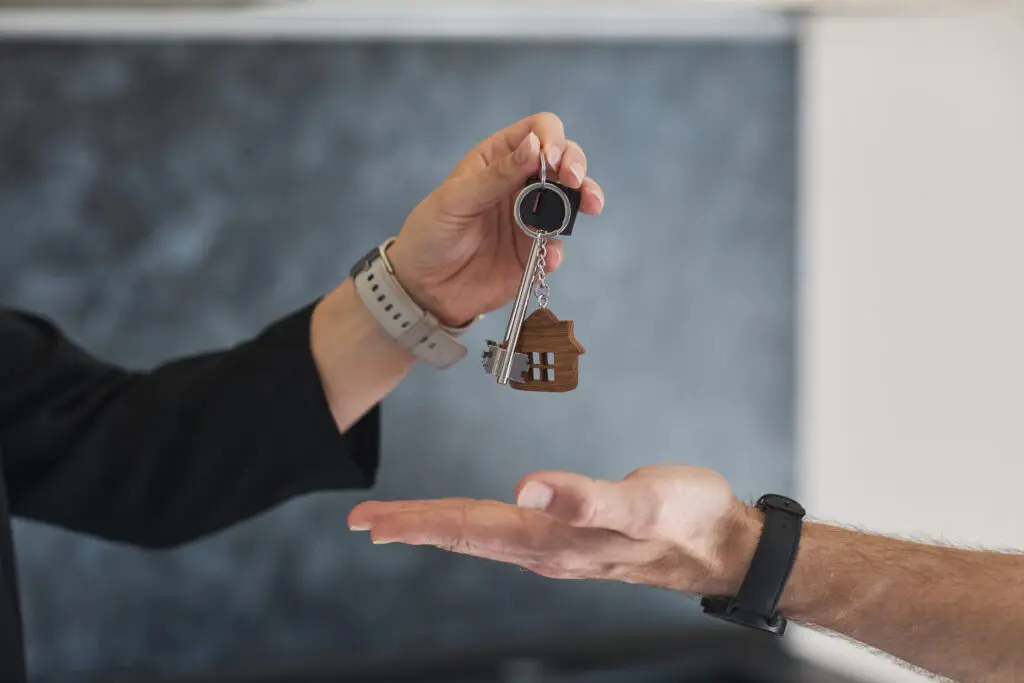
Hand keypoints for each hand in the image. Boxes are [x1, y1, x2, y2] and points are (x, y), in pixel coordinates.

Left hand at [347, 465, 761, 596]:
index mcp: (554, 539)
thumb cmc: (688, 518)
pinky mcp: (574, 538)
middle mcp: (547, 549)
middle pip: (466, 533)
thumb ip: (584, 498)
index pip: (469, 527)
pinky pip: (507, 532)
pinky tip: (471, 521)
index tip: (369, 519)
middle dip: (412, 526)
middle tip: (364, 520)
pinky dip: (473, 523)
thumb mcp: (644, 503)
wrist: (723, 544)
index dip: (417, 521)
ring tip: (400, 521)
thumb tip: (525, 487)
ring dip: (437, 526)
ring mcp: (559, 548)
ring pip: (483, 534)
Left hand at [385, 112, 604, 325]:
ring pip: (570, 201)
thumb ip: (496, 176)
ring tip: (590, 205)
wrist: (422, 289)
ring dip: (584, 199)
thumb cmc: (429, 234)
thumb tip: (535, 146)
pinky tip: (548, 255)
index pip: (537, 131)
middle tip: (576, 180)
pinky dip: (558, 249)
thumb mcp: (455, 199)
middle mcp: (519, 184)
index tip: (551, 159)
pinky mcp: (533, 252)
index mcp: (497, 159)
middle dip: (577, 165)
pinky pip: (556, 246)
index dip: (551, 138)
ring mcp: (529, 219)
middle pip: (564, 161)